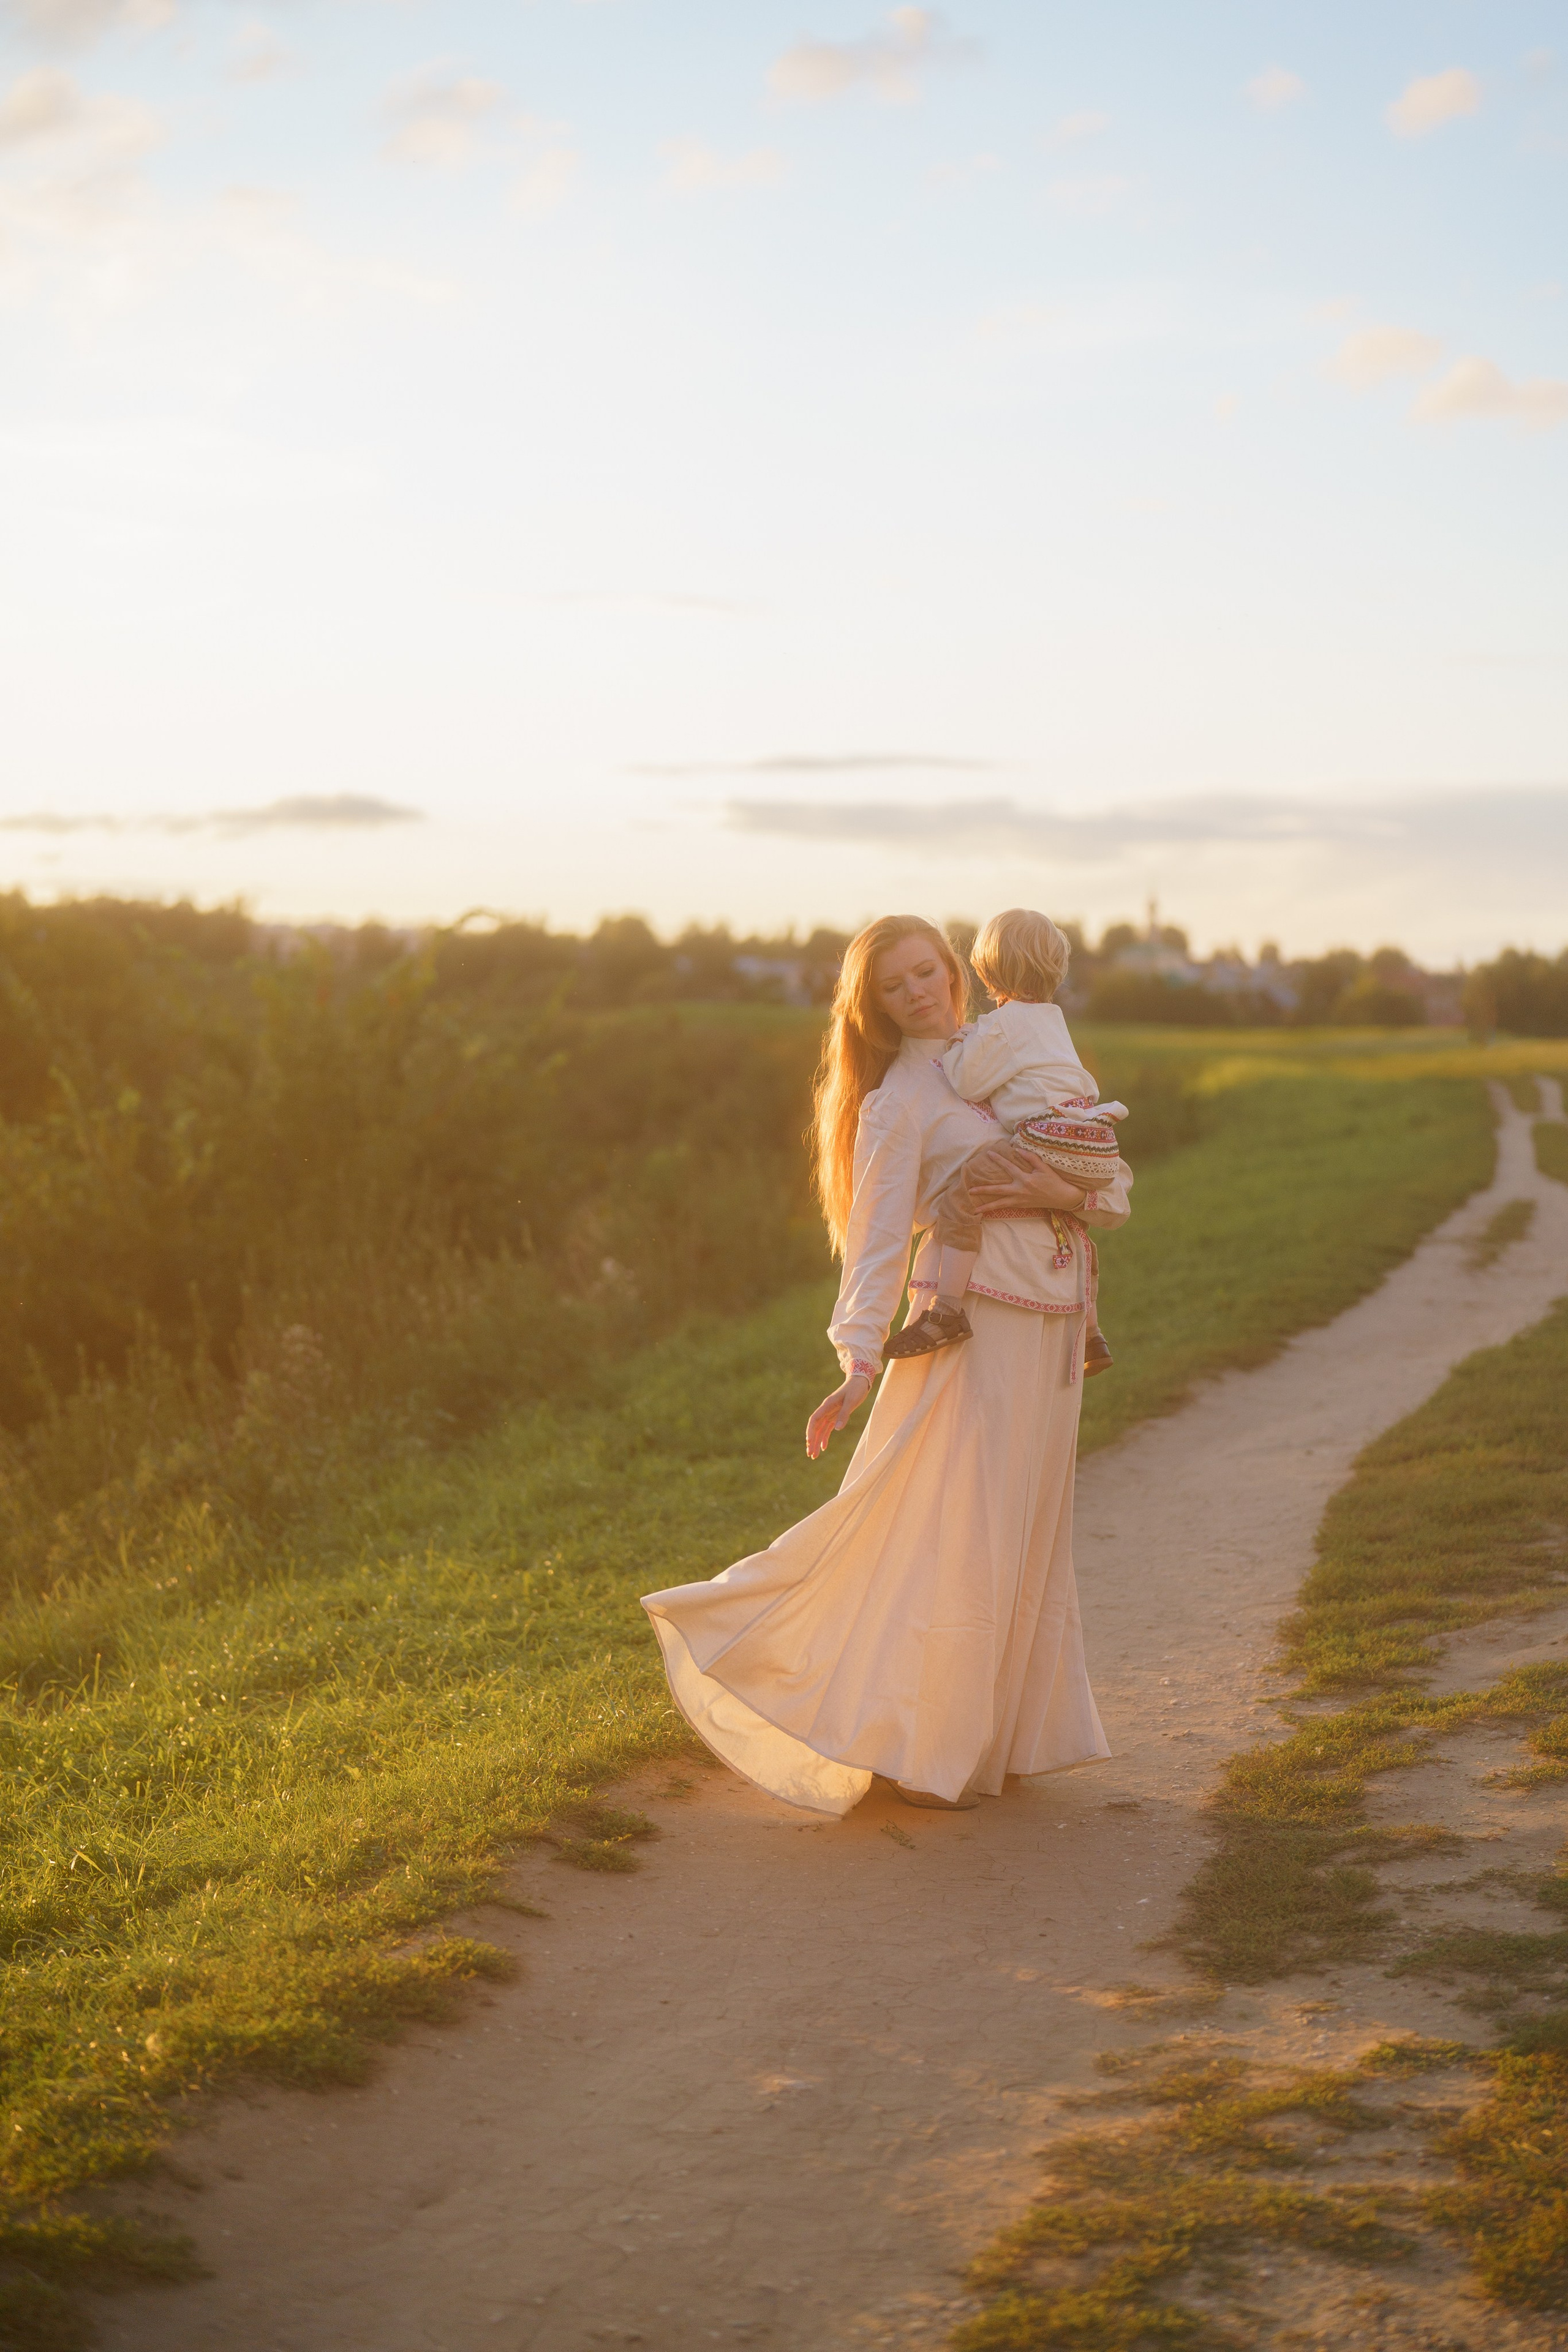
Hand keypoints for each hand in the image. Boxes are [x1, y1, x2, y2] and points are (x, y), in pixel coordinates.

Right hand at [806, 1372, 870, 1458]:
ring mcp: (830, 1413)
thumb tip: (837, 1428)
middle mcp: (826, 1410)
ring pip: (820, 1430)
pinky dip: (824, 1438)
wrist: (859, 1381)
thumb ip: (844, 1414)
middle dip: (812, 1441)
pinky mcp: (836, 1416)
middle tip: (810, 1454)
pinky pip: (827, 1429)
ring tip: (814, 1455)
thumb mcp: (852, 1401)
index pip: (814, 1419)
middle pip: (815, 1427)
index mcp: (827, 1405)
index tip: (808, 1441)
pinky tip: (823, 1448)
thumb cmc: (855, 1389)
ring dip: (816, 1442)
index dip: (810, 1430)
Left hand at [962, 1141, 1087, 1216]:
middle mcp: (1020, 1191)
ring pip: (1000, 1204)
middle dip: (984, 1190)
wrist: (1062, 1198)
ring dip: (987, 1206)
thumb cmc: (1054, 1181)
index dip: (999, 1160)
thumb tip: (1018, 1150)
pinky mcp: (1022, 1206)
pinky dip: (997, 1209)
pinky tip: (988, 1211)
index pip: (1009, 1167)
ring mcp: (1020, 1200)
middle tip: (970, 1191)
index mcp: (1026, 1179)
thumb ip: (1031, 1158)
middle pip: (998, 1190)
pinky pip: (1006, 1207)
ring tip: (974, 1210)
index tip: (989, 1154)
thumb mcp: (1044, 1167)